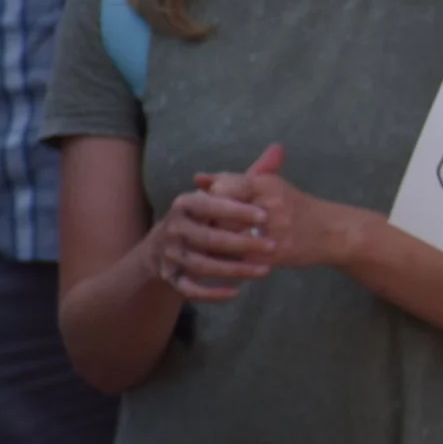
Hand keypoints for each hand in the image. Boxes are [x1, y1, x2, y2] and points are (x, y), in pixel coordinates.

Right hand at [146, 183, 272, 303]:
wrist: (163, 247)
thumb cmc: (203, 217)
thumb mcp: (220, 195)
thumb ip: (248, 177)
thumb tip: (279, 150)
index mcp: (185, 204)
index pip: (209, 204)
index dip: (235, 210)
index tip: (263, 215)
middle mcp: (174, 228)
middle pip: (207, 238)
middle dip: (241, 243)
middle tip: (272, 245)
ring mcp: (171, 255)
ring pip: (202, 266)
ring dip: (235, 270)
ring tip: (266, 270)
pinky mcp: (171, 278)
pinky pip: (190, 290)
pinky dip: (212, 293)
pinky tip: (237, 292)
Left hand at [198, 144, 356, 269]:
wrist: (333, 233)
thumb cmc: (297, 207)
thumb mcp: (268, 186)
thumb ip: (233, 181)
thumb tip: (198, 179)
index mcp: (265, 183)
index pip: (221, 188)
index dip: (209, 201)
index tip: (208, 210)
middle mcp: (270, 204)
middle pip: (221, 215)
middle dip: (210, 225)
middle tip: (204, 232)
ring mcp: (275, 230)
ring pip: (229, 239)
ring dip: (217, 245)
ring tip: (213, 247)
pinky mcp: (277, 253)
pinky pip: (242, 259)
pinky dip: (232, 262)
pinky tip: (228, 262)